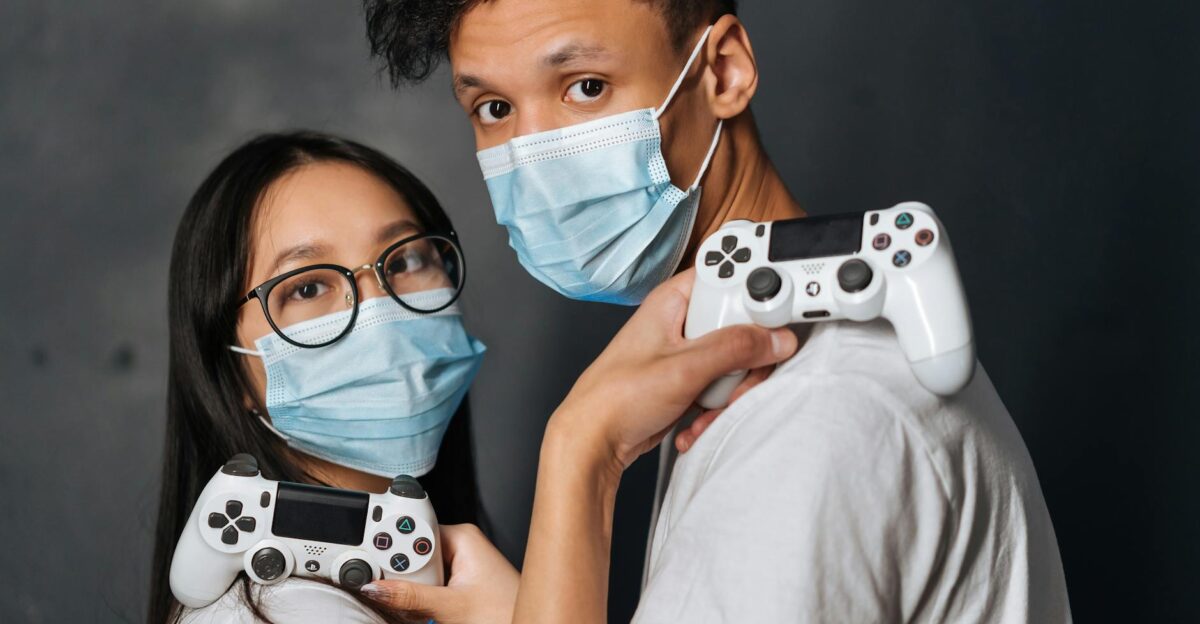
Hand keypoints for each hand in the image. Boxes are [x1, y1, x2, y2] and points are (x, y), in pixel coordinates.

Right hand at [361, 524, 517, 623]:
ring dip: (412, 590)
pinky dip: (421, 598)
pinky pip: (428, 583)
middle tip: (399, 594)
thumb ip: (412, 597)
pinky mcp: (458, 581)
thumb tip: (376, 587)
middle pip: (412, 552)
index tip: (374, 566)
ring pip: (418, 571)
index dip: (394, 550)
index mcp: (463, 536)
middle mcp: (461, 544)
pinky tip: (423, 611)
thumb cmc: (506, 613)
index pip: (414, 531)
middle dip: (403, 576)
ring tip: (419, 608)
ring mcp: (460, 563)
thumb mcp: (452, 608)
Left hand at [550, 268, 797, 469]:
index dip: (757, 291)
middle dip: (747, 358)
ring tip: (709, 406)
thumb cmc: (614, 398)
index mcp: (675, 299)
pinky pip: (725, 384)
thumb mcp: (683, 369)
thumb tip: (775, 339)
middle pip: (743, 322)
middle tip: (738, 375)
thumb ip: (734, 349)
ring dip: (732, 390)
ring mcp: (689, 351)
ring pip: (738, 358)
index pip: (730, 276)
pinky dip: (718, 407)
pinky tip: (696, 421)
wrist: (593, 442)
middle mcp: (682, 320)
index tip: (776, 316)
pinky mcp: (692, 379)